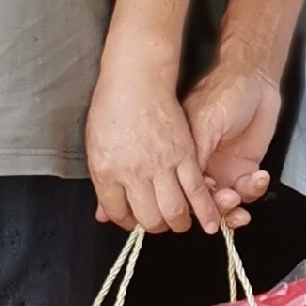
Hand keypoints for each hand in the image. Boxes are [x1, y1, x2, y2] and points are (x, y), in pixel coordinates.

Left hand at [86, 69, 220, 234]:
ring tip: (179, 220)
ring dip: (178, 223)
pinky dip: (205, 209)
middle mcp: (134, 172)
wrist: (137, 78)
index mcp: (107, 171)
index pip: (117, 213)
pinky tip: (209, 221)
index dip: (126, 221)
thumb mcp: (96, 148)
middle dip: (154, 226)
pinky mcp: (185, 155)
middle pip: (149, 218)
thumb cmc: (113, 108)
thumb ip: (103, 185)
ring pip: (175, 211)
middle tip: (158, 221)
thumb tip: (104, 214)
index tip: (132, 219)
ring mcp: (161, 165)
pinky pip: (197, 190)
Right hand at [184, 57, 280, 226]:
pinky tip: (260, 177)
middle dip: (216, 208)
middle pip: (203, 202)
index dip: (192, 201)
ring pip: (225, 203)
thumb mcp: (207, 120)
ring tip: (244, 191)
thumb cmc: (226, 91)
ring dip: (236, 206)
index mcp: (185, 155)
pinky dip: (254, 190)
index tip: (204, 202)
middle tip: (229, 198)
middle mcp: (202, 166)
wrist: (258, 80)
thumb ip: (197, 151)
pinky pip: (247, 192)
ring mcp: (223, 169)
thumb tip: (188, 184)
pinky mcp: (244, 169)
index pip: (182, 188)